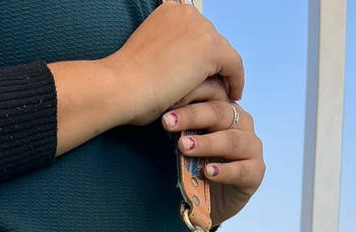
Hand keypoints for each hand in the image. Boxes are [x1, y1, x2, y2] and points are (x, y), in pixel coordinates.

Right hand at [99, 3, 244, 126]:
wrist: (119, 86)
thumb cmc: (124, 83)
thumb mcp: (145, 59)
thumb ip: (164, 56)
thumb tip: (176, 72)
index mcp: (168, 12)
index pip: (194, 32)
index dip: (199, 53)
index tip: (202, 70)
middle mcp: (186, 13)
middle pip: (211, 39)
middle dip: (214, 62)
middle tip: (218, 83)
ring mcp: (200, 29)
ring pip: (222, 52)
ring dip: (224, 72)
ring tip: (226, 91)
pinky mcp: (211, 50)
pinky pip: (233, 65)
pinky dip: (235, 81)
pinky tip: (234, 95)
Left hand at [162, 100, 265, 225]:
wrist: (210, 204)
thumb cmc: (195, 169)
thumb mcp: (186, 147)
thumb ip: (181, 130)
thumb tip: (160, 114)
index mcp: (226, 112)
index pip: (210, 98)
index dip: (188, 100)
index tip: (163, 106)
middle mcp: (242, 125)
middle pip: (221, 114)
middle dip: (193, 117)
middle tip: (168, 123)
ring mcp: (252, 147)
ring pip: (232, 140)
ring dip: (207, 143)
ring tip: (185, 147)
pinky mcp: (256, 172)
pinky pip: (241, 169)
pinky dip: (224, 171)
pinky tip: (208, 172)